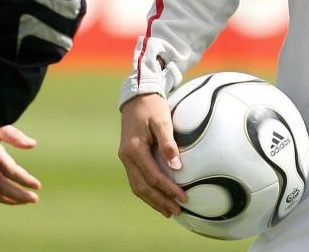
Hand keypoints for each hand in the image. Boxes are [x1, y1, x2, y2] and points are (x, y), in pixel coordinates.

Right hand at [0, 125, 41, 204]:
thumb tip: (32, 144)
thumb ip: (14, 135)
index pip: (11, 170)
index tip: (38, 186)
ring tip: (25, 200)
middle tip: (35, 199)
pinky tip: (8, 197)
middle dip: (20, 195)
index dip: (25, 179)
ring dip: (10, 199)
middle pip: (3, 187)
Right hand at [118, 93, 187, 216]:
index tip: (183, 198)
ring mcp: (125, 158)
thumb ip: (168, 143)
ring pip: (137, 187)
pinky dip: (147, 191)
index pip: (153, 176)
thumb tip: (177, 167)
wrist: (137, 96)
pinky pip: (136, 179)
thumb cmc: (152, 107)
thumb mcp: (162, 121)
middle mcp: (126, 156)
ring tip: (168, 211)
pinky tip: (157, 197)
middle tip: (177, 211)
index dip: (169, 189)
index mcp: (134, 149)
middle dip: (160, 201)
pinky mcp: (128, 157)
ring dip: (152, 200)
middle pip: (142, 187)